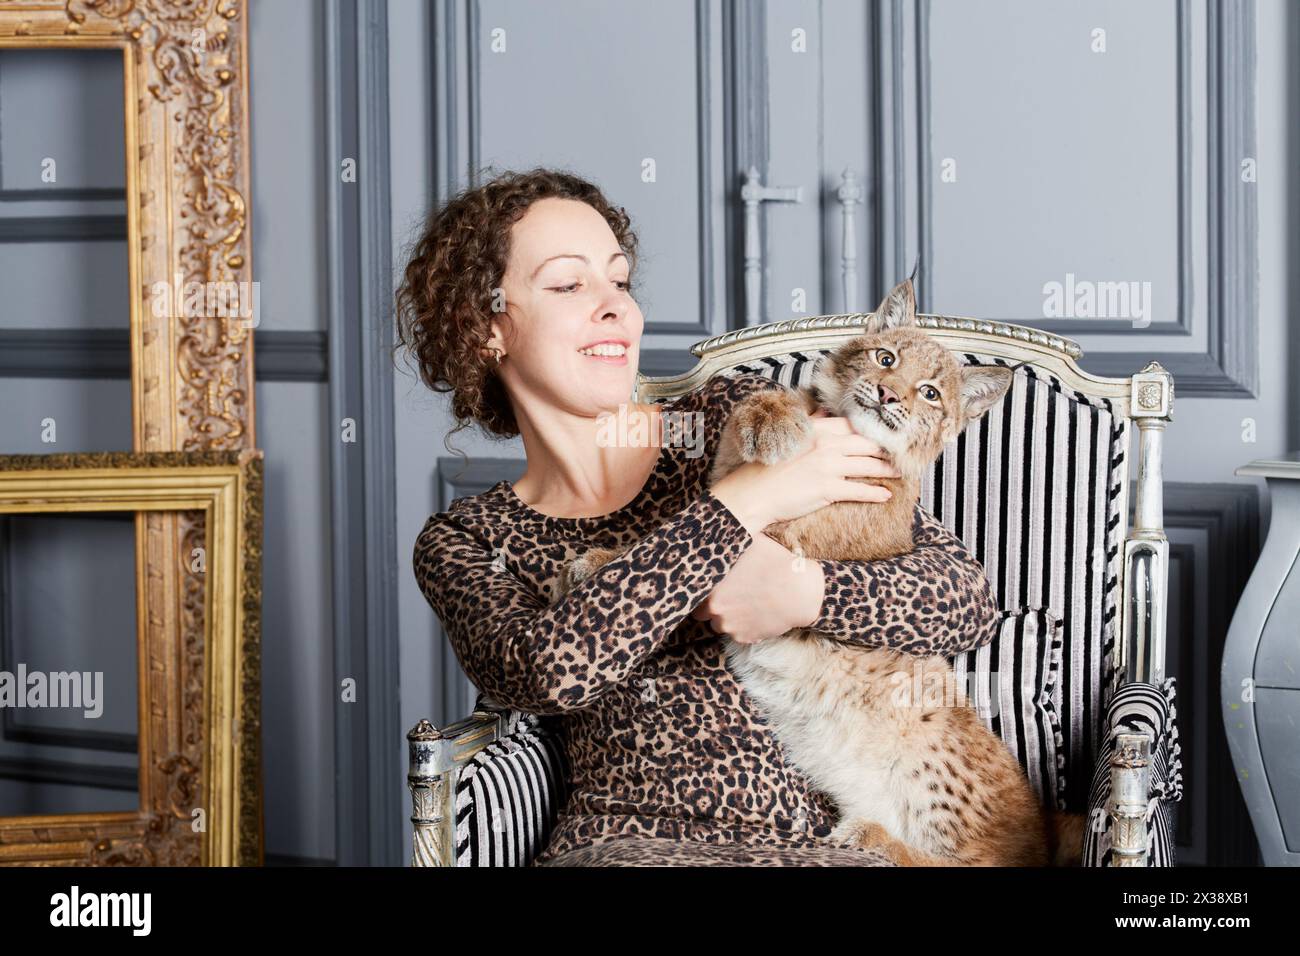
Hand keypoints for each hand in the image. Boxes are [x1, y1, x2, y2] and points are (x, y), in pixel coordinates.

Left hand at [690, 533, 825, 643]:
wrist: (801, 592)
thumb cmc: (776, 563)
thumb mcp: (751, 542)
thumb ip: (729, 542)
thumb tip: (717, 528)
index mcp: (712, 584)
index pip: (693, 591)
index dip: (701, 588)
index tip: (711, 584)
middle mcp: (715, 608)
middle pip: (701, 612)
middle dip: (711, 605)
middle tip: (728, 595)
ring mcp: (729, 625)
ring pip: (718, 624)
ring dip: (726, 617)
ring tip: (744, 603)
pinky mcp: (744, 637)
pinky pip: (736, 633)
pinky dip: (743, 626)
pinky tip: (755, 612)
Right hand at [711, 414, 901, 535]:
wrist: (752, 493)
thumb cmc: (767, 468)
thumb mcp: (789, 436)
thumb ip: (810, 421)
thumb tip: (823, 408)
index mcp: (816, 429)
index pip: (853, 425)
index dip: (872, 431)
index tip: (884, 437)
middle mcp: (826, 444)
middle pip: (867, 444)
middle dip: (886, 451)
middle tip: (899, 455)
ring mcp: (828, 466)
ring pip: (869, 466)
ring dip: (887, 471)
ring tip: (899, 474)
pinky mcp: (828, 489)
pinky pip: (860, 490)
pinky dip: (876, 493)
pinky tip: (886, 495)